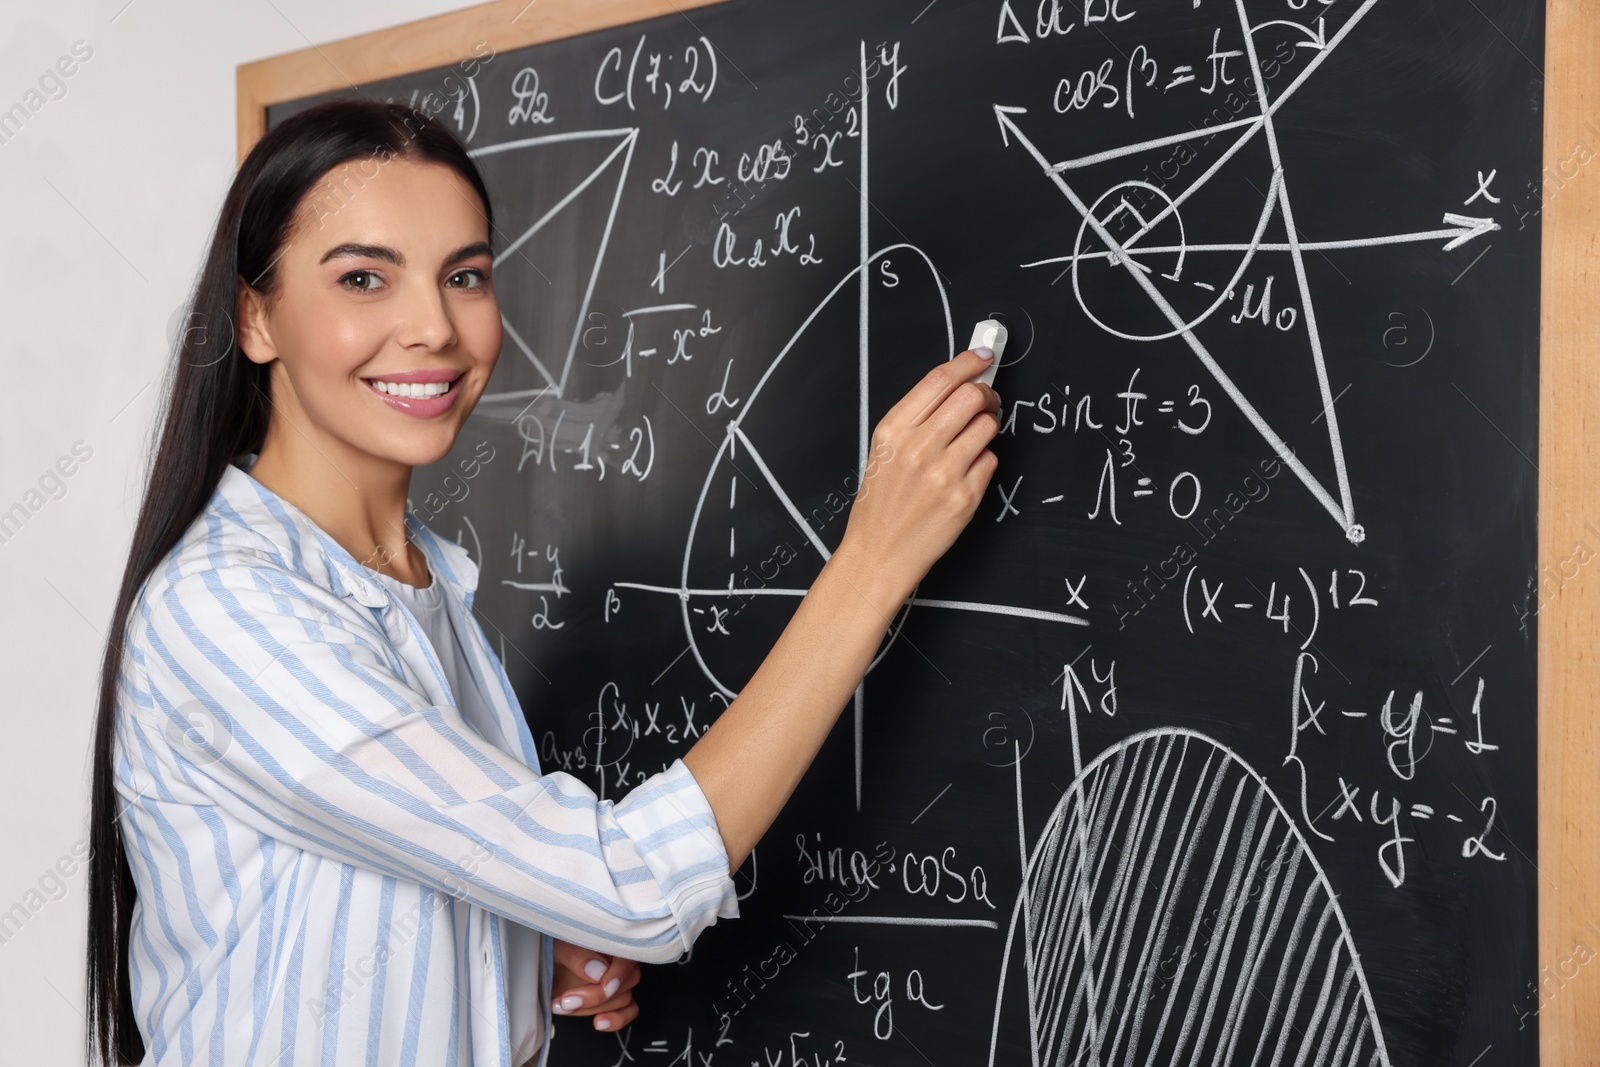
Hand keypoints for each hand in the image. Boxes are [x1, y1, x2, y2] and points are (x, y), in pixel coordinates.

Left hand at [549, 938, 641, 1031]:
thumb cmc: (553, 952)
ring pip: (623, 1000)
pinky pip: (628, 1012)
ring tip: (562, 1006)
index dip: (619, 974)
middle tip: (567, 1000)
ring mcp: (617, 982)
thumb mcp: (559, 949)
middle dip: (596, 997)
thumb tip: (599, 971)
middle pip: (626, 983)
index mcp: (610, 943)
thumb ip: (578, 956)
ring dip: (592, 1009)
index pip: (628, 958)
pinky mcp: (613, 1000)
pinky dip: (616, 1020)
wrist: (544, 969)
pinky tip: (598, 1022)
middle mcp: (618, 961)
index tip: (603, 986)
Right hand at [838, 347, 1001, 596]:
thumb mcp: (884, 449)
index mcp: (894, 430)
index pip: (940, 379)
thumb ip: (918, 416)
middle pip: (970, 396)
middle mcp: (919, 448)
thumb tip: (958, 383)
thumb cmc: (881, 502)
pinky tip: (964, 474)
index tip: (983, 357)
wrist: (879, 552)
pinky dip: (983, 462)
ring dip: (987, 428)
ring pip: (987, 426)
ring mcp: (944, 473)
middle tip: (986, 400)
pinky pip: (990, 461)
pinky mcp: (965, 496)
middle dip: (985, 393)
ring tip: (972, 442)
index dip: (967, 362)